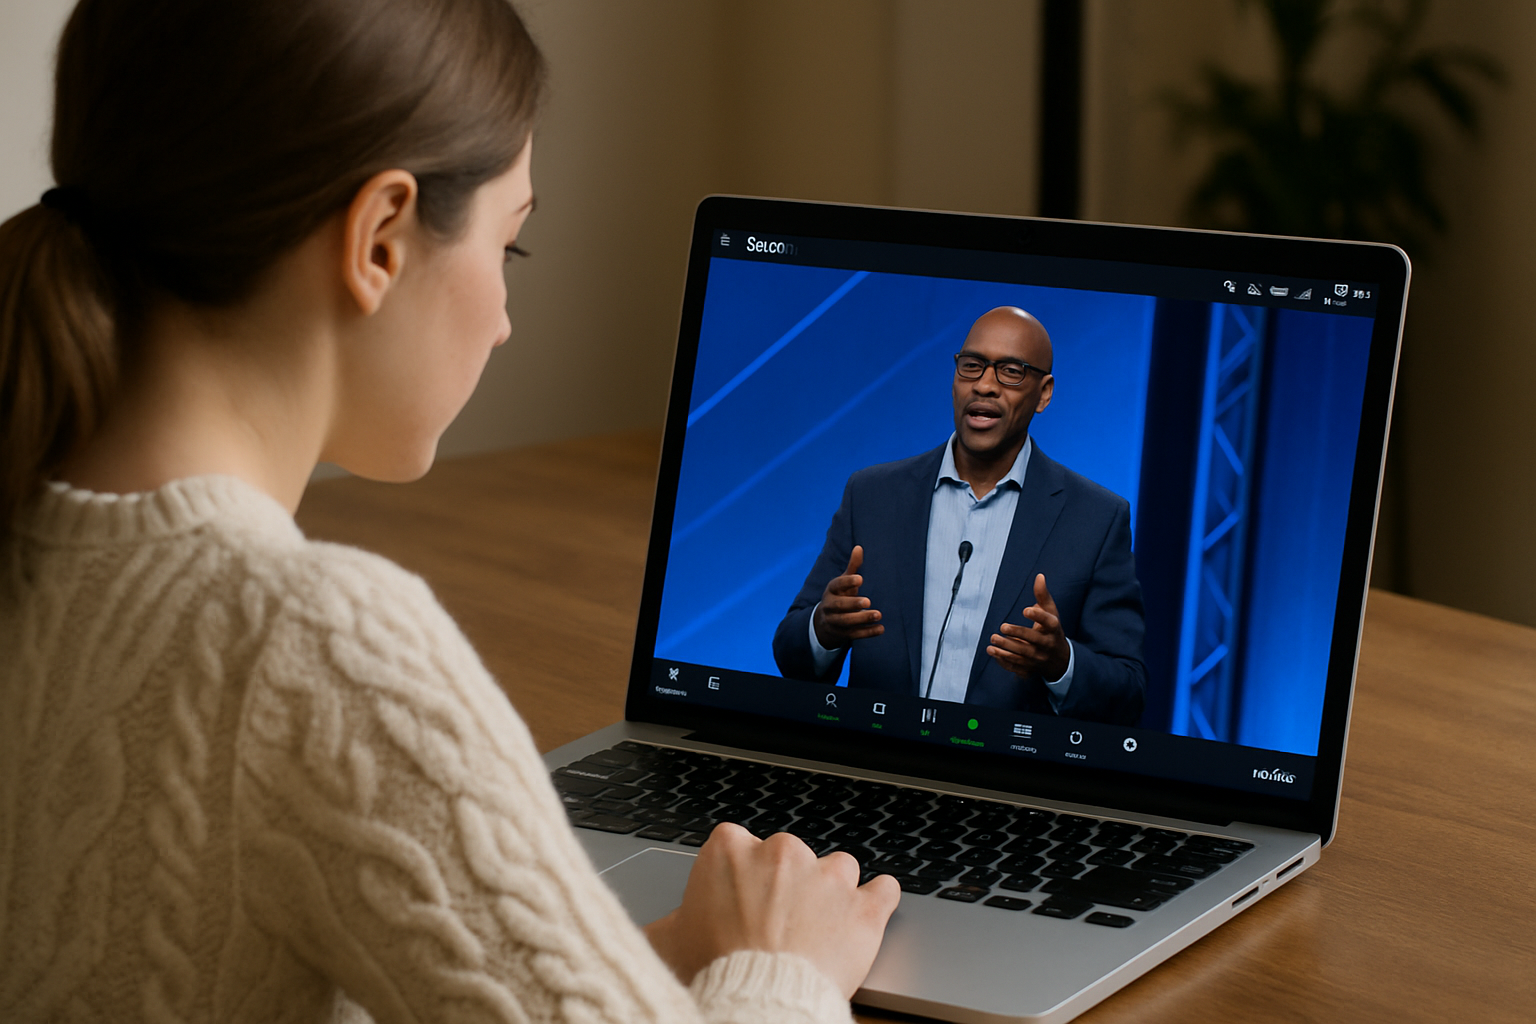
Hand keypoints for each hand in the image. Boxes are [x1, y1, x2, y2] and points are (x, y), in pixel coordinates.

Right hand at [643, 824, 900, 998]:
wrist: (760, 1002)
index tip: (739, 900)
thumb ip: (667, 922)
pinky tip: (869, 912)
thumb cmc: (713, 972)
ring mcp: (828, 876)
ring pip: (837, 868)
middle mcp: (782, 851)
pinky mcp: (864, 906)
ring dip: (832, 893)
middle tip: (775, 924)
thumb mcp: (670, 942)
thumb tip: (653, 927)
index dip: (739, 876)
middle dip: (786, 885)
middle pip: (789, 856)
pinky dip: (878, 900)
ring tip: (820, 927)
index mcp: (731, 849)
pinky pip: (884, 889)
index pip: (736, 845)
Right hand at [812, 545, 883, 649]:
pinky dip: (868, 633)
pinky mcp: (842, 634)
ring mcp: (835, 622)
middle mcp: (830, 606)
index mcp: (831, 590)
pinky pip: (854, 634)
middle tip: (868, 602)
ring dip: (862, 619)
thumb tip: (859, 547)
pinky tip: (881, 629)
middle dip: (853, 604)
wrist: (824, 622)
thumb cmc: (840, 596)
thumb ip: (852, 567)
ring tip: (878, 615)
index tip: (860, 579)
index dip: (847, 582)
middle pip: (839, 606)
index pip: (836, 585)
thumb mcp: (843, 582)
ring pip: (846, 622)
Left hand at [987, 573, 1070, 681]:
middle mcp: (1048, 645)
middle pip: (1033, 640)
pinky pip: (1017, 668)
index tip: (1025, 609)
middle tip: (1002, 627)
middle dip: (1017, 634)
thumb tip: (1039, 576)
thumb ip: (1043, 596)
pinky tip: (993, 652)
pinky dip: (1004, 662)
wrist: (1060, 660)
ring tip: (992, 640)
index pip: (1048, 622)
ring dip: (1006, 649)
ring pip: (1022, 655)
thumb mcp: (1051, 613)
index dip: (1038, 616)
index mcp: (1054, 629)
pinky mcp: (1031, 669)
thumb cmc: (1051, 631)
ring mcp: (1039, 659)